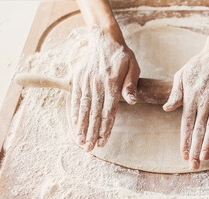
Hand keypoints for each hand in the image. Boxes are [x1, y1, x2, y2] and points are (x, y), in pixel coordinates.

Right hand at [71, 28, 139, 151]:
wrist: (104, 39)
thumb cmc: (122, 56)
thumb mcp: (133, 66)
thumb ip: (131, 85)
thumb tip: (132, 101)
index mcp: (111, 83)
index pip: (109, 110)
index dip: (105, 127)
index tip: (103, 141)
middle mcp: (97, 84)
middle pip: (95, 113)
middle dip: (92, 132)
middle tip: (89, 148)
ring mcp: (86, 82)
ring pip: (84, 108)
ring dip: (82, 126)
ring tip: (80, 141)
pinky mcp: (79, 79)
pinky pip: (76, 98)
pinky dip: (75, 112)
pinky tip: (75, 125)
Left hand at [163, 37, 208, 169]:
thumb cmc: (198, 65)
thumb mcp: (181, 75)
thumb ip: (175, 93)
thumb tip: (166, 108)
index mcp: (190, 97)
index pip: (186, 124)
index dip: (184, 140)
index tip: (183, 154)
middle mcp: (203, 101)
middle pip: (198, 129)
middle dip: (195, 148)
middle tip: (193, 164)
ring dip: (207, 143)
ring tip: (204, 158)